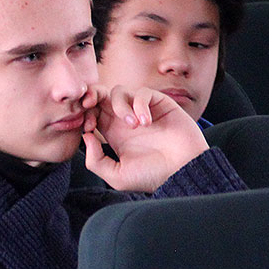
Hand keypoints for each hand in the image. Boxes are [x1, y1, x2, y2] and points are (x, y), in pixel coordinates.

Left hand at [82, 86, 207, 191]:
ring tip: (132, 126)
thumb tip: (86, 136)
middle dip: (92, 95)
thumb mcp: (117, 176)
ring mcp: (141, 110)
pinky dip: (140, 104)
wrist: (183, 172)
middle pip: (101, 95)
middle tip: (90, 105)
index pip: (92, 112)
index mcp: (113, 133)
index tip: (88, 127)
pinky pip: (142, 93)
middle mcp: (125, 119)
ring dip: (120, 105)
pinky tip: (147, 123)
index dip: (85, 114)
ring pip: (119, 91)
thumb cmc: (152, 176)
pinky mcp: (159, 104)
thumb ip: (95, 161)